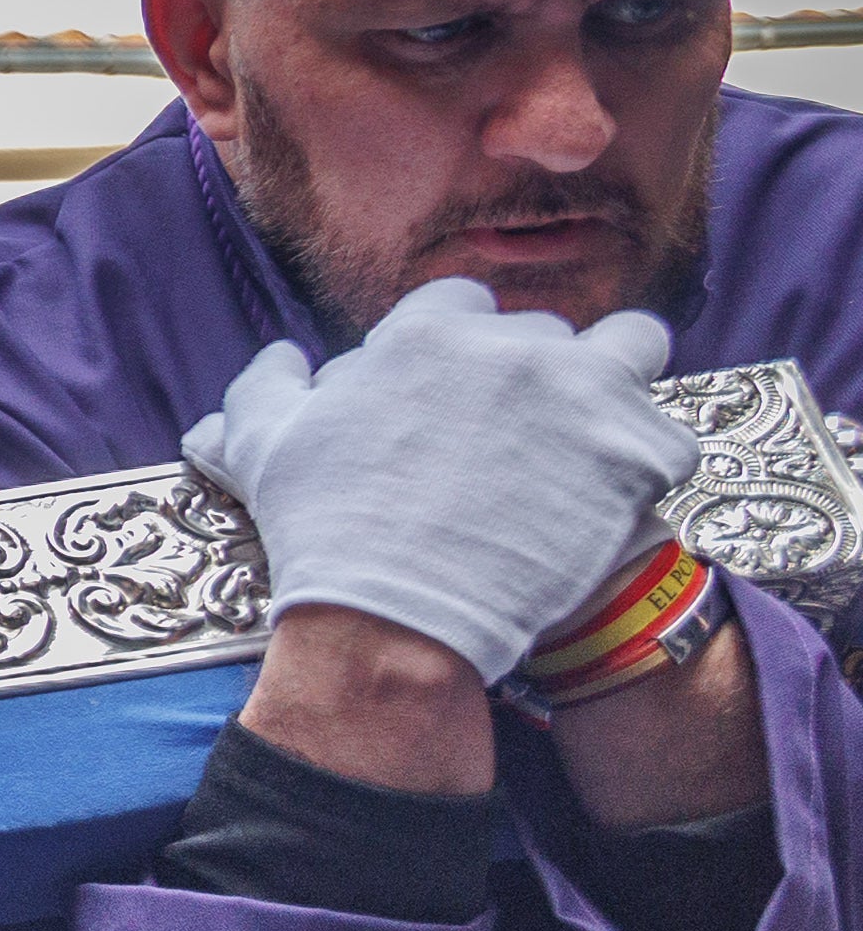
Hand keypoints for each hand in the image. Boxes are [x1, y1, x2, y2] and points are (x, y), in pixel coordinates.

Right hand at [188, 278, 694, 685]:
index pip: (462, 308)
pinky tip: (611, 502)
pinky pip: (668, 439)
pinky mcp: (637, 453)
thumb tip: (283, 356)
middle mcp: (513, 345)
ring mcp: (585, 394)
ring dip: (616, 382)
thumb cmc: (324, 533)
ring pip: (631, 347)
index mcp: (428, 333)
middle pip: (544, 334)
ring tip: (593, 434)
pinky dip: (645, 468)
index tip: (454, 398)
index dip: (457, 352)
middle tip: (516, 438)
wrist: (395, 622)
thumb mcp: (261, 448)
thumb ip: (263, 387)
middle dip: (531, 376)